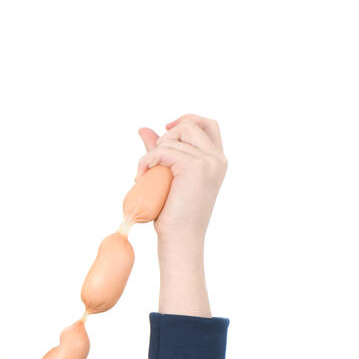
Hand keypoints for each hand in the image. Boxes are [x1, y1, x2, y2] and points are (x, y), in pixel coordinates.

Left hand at [134, 114, 226, 243]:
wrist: (180, 238)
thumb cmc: (174, 214)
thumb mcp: (168, 175)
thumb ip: (160, 150)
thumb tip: (143, 129)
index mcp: (217, 161)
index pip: (208, 124)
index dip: (187, 120)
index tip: (166, 130)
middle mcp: (217, 158)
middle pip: (191, 124)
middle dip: (167, 135)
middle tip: (153, 160)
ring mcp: (209, 161)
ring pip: (175, 136)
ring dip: (153, 152)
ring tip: (146, 174)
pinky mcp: (195, 166)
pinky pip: (163, 150)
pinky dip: (147, 159)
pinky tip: (141, 175)